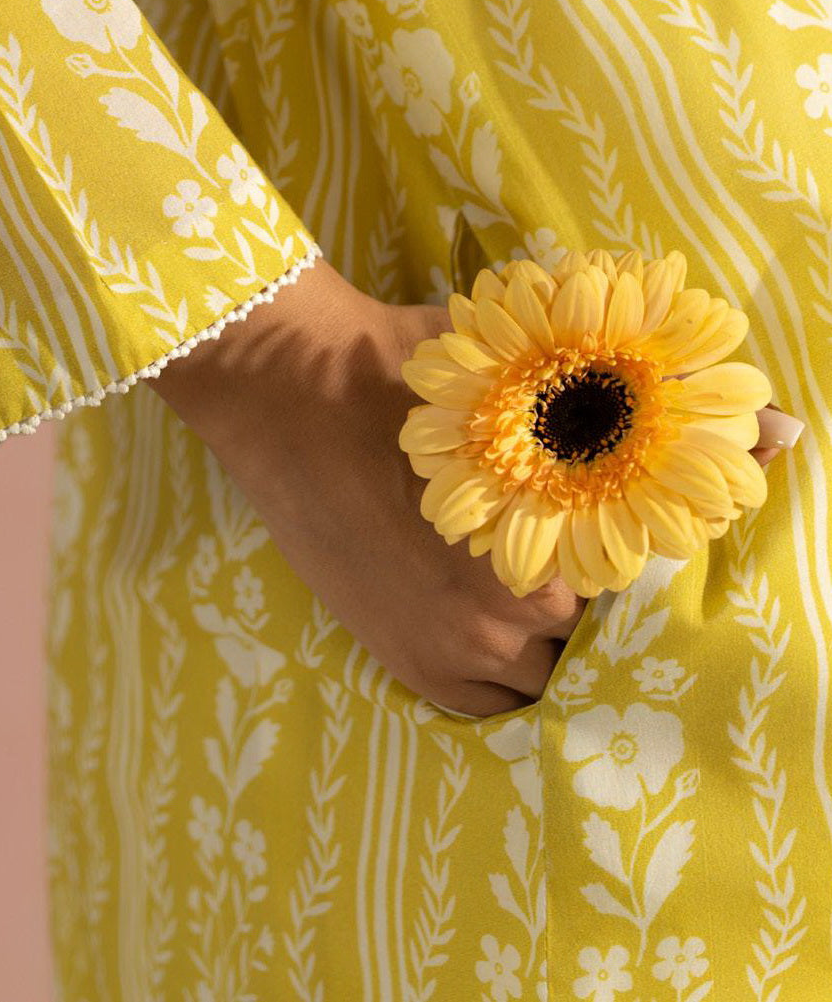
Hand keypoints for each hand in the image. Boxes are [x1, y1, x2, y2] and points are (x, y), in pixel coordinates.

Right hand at [144, 258, 788, 717]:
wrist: (291, 393)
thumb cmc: (420, 374)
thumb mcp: (543, 373)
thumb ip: (666, 414)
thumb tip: (791, 429)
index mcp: (563, 541)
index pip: (652, 578)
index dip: (641, 548)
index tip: (614, 526)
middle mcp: (519, 616)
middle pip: (603, 628)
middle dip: (599, 593)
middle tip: (561, 542)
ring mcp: (459, 650)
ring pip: (553, 671)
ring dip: (552, 636)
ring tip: (519, 573)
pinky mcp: (410, 665)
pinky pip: (491, 700)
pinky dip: (504, 667)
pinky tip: (487, 611)